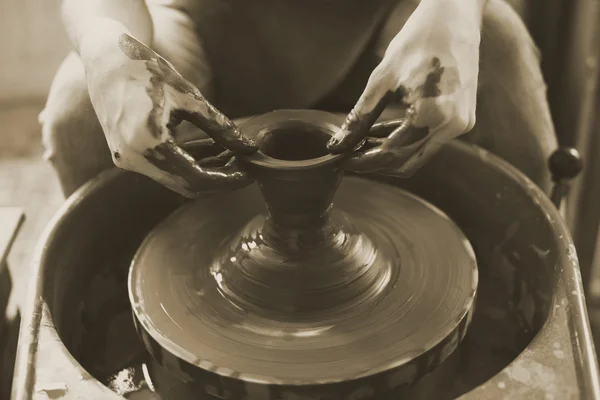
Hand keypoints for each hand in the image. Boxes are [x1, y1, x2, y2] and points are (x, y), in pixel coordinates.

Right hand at [82, 31, 256, 197]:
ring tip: (233, 156)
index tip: (250, 174)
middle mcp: (133, 158)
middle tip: (245, 169)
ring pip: (175, 178)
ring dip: (205, 170)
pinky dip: (188, 162)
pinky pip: (163, 167)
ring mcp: (126, 159)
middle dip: (219, 180)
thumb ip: (221, 127)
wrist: (105, 59)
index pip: (197, 179)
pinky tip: (211, 150)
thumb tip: (250, 149)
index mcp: (148, 142)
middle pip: (186, 185)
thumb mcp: (190, 97)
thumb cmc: (147, 70)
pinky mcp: (126, 155)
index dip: (227, 180)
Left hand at [327, 0, 480, 175]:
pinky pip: (429, 140)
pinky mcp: (464, 120)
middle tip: (350, 157)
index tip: (342, 161)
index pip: (391, 153)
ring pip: (418, 153)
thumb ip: (359, 117)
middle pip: (407, 160)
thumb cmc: (418, 41)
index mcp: (432, 115)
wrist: (455, 17)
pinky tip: (382, 132)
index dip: (363, 161)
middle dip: (376, 162)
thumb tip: (338, 145)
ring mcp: (462, 124)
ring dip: (391, 152)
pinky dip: (407, 139)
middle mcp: (452, 126)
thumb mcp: (381, 80)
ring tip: (362, 143)